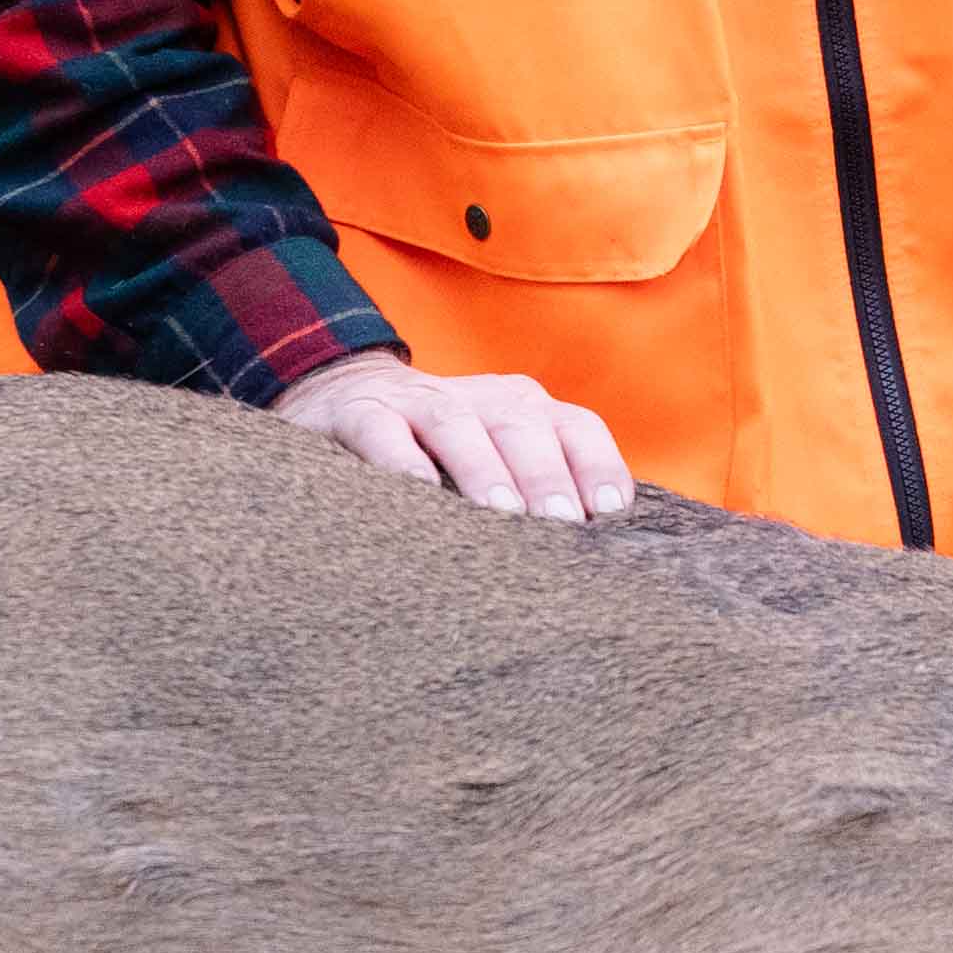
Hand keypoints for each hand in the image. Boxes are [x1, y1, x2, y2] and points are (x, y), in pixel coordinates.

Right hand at [272, 355, 634, 520]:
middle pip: (524, 426)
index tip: (610, 514)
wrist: (343, 393)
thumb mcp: (495, 456)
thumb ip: (538, 491)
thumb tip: (594, 559)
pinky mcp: (361, 413)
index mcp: (524, 408)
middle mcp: (481, 399)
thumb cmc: (440, 452)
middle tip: (563, 524)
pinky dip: (401, 458)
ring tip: (503, 513)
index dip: (597, 465)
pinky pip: (383, 432)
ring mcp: (419, 402)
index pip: (575, 427)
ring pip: (458, 426)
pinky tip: (417, 491)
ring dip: (484, 468)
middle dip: (547, 474)